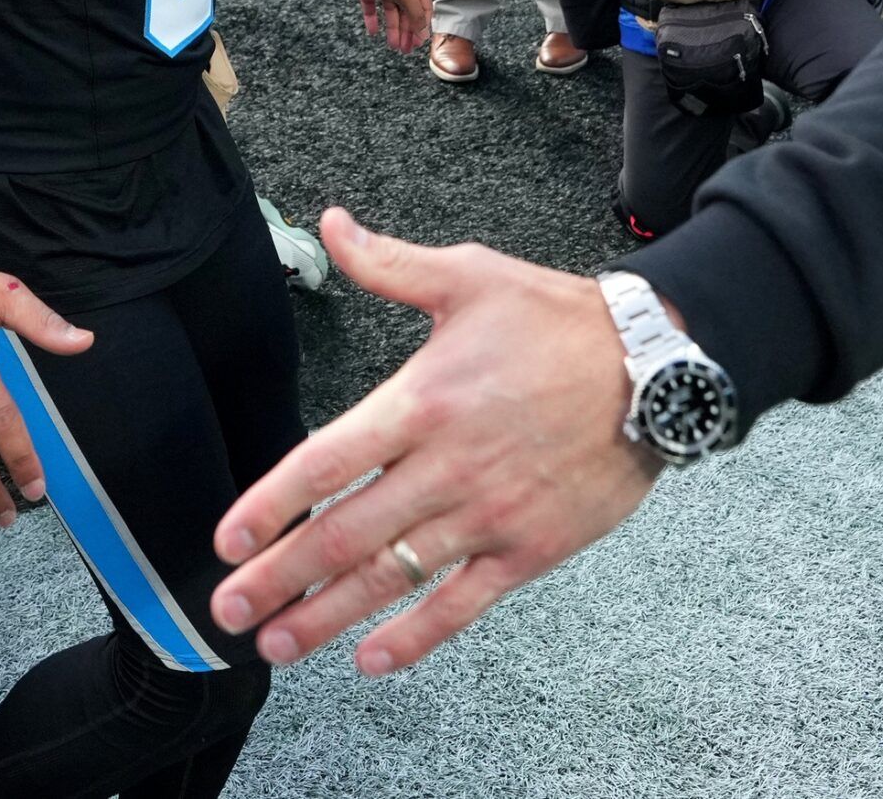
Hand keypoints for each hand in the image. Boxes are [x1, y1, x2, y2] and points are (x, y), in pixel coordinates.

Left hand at [209, 209, 660, 673]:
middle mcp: (446, 467)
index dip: (269, 507)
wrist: (656, 366)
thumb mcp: (471, 277)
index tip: (227, 541)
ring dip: (325, 615)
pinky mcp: (529, 548)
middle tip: (226, 610)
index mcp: (421, 401)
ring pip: (391, 577)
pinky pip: (461, 604)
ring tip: (276, 641)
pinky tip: (370, 658)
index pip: (323, 463)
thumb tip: (330, 224)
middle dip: (277, 578)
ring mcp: (487, 515)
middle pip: (344, 533)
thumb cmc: (560, 320)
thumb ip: (390, 265)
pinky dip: (414, 636)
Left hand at [351, 0, 433, 53]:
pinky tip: (373, 31)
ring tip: (392, 45)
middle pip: (407, 12)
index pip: (423, 8)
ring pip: (390, 11)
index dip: (422, 26)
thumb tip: (424, 31)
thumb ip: (415, 12)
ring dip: (392, 29)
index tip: (418, 42)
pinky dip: (372, 19)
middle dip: (406, 31)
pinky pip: (371, 6)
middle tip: (405, 49)